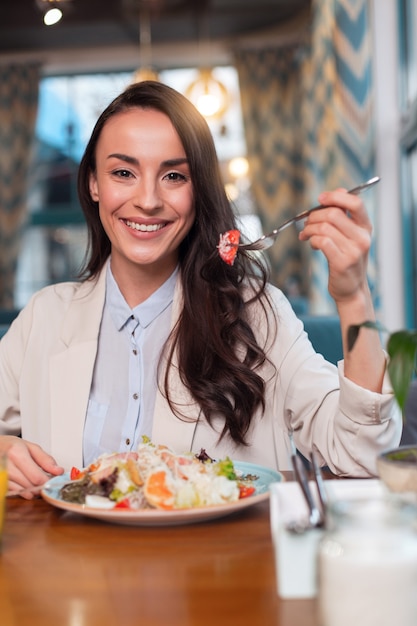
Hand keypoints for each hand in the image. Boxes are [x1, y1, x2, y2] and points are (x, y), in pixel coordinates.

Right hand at [1, 436, 63, 498]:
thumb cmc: (11, 446)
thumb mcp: (31, 447)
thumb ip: (45, 460)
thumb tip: (58, 471)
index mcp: (16, 453)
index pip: (36, 477)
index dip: (47, 481)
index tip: (51, 480)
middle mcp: (6, 465)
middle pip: (30, 485)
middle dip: (40, 486)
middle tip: (43, 480)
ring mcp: (1, 475)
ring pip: (22, 491)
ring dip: (31, 490)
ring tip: (34, 481)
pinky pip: (13, 492)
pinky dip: (22, 491)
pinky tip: (24, 484)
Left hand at [298, 188, 371, 304]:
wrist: (351, 289)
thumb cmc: (347, 260)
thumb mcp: (350, 236)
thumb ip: (344, 215)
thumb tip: (338, 191)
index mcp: (366, 227)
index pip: (355, 203)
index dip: (335, 197)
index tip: (320, 199)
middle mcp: (362, 237)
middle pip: (333, 214)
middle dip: (314, 216)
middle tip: (307, 223)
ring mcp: (353, 250)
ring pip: (324, 227)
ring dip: (309, 229)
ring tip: (306, 235)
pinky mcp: (342, 262)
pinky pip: (322, 241)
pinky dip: (312, 240)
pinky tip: (312, 244)